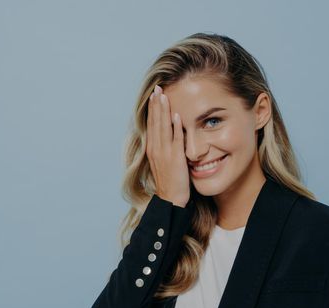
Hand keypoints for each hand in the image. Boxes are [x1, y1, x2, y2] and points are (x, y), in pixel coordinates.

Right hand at [146, 85, 189, 207]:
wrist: (170, 199)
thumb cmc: (169, 181)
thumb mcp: (162, 161)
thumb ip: (163, 147)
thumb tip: (167, 134)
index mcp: (152, 148)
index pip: (152, 124)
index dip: (152, 109)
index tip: (154, 95)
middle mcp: (156, 148)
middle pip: (155, 122)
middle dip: (156, 104)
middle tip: (157, 88)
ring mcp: (165, 153)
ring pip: (163, 127)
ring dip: (163, 110)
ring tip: (164, 95)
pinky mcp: (175, 158)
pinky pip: (175, 140)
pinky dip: (175, 127)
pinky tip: (176, 115)